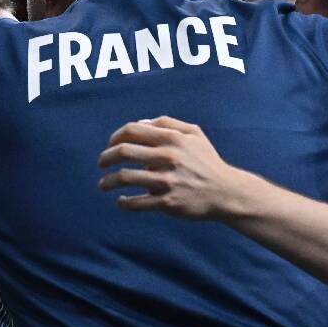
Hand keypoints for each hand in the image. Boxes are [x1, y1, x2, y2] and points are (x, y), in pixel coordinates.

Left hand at [98, 116, 248, 219]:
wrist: (226, 192)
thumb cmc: (207, 161)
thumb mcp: (195, 134)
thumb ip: (168, 124)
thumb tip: (140, 123)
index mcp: (173, 139)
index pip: (132, 131)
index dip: (115, 137)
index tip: (110, 145)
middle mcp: (169, 158)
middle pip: (124, 152)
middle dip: (106, 157)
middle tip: (101, 163)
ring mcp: (168, 181)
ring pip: (125, 177)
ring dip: (108, 182)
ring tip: (103, 185)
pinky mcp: (168, 203)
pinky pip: (137, 203)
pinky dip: (123, 202)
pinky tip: (121, 201)